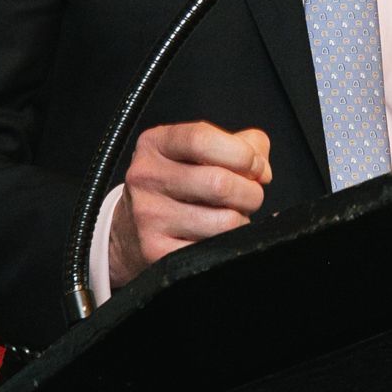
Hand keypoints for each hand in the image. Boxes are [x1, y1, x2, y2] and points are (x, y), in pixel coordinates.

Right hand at [107, 120, 271, 288]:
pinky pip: (214, 249)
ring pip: (225, 221)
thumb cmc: (176, 184)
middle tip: (248, 195)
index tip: (254, 165)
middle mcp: (146, 177)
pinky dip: (226, 244)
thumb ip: (241, 145)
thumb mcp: (198, 152)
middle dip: (251, 192)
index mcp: (156, 144)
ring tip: (229, 215)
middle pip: (220, 184)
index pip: (202, 139)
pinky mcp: (156, 251)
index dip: (241, 154)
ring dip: (241, 220)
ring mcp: (149, 216)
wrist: (129, 229)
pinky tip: (214, 235)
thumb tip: (261, 170)